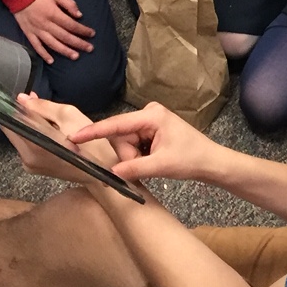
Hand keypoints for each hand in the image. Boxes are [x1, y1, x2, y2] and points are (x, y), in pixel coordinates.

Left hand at [3, 94, 119, 177]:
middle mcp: (26, 159)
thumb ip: (42, 107)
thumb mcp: (68, 116)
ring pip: (21, 137)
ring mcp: (29, 166)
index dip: (17, 108)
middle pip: (13, 130)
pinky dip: (36, 136)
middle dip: (25, 116)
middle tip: (42, 106)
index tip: (29, 99)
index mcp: (34, 146)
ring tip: (51, 120)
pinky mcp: (34, 168)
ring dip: (31, 125)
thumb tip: (21, 99)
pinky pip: (28, 145)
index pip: (9, 123)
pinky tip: (51, 132)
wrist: (101, 171)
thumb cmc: (89, 142)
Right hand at [14, 0, 95, 62]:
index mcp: (53, 13)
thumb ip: (69, 3)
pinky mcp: (28, 33)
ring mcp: (36, 30)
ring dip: (65, 51)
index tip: (92, 34)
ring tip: (76, 56)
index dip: (83, 30)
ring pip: (53, 44)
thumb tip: (79, 15)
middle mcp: (46, 24)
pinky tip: (51, 61)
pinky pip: (36, 46)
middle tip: (90, 49)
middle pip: (65, 36)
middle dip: (78, 43)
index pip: (71, 25)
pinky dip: (43, 54)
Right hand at [69, 101, 221, 184]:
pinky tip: (153, 161)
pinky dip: (138, 157)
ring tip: (154, 164)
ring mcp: (149, 122)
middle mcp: (148, 114)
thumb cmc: (192, 159)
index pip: (116, 124)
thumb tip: (112, 173)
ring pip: (126, 144)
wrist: (211, 162)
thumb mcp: (162, 166)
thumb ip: (135, 168)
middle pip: (121, 137)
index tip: (75, 136)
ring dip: (134, 159)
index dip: (94, 131)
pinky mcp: (150, 131)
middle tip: (146, 166)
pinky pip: (133, 146)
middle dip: (128, 156)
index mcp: (151, 116)